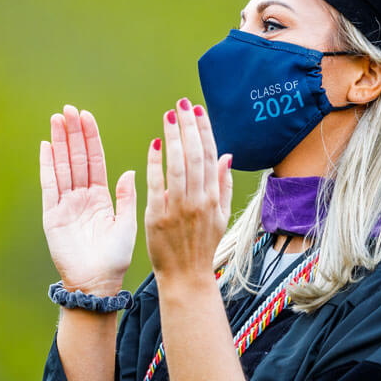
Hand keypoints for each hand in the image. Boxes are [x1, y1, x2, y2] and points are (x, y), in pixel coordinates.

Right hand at [40, 105, 136, 296]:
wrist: (97, 283)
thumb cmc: (114, 259)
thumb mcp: (127, 223)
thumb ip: (127, 196)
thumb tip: (132, 170)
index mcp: (100, 197)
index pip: (94, 160)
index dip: (90, 138)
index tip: (87, 117)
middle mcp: (81, 197)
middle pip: (76, 158)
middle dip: (73, 133)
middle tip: (69, 109)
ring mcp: (65, 204)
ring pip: (62, 166)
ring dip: (59, 143)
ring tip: (57, 119)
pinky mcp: (52, 215)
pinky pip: (49, 186)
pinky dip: (47, 166)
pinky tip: (46, 146)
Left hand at [145, 98, 231, 282]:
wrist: (187, 276)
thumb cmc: (203, 246)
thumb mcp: (221, 216)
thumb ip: (223, 185)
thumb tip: (226, 156)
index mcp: (213, 198)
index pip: (210, 156)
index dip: (204, 130)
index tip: (198, 110)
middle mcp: (198, 200)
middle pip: (195, 156)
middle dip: (189, 127)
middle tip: (182, 104)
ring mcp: (178, 209)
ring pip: (178, 166)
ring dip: (174, 138)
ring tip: (169, 116)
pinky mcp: (158, 217)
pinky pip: (157, 186)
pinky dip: (155, 164)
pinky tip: (153, 145)